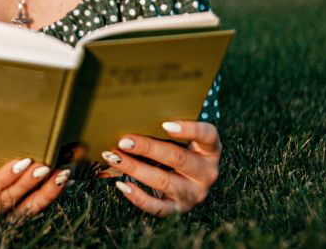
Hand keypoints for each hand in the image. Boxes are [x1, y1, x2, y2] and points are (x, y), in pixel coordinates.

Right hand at [0, 157, 72, 219]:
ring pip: (23, 211)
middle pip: (6, 201)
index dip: (3, 178)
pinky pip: (31, 212)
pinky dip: (48, 197)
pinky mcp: (12, 218)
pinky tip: (61, 182)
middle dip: (27, 184)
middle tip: (44, 166)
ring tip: (60, 174)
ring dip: (44, 193)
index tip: (21, 163)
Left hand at [100, 121, 220, 216]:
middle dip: (147, 148)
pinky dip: (138, 197)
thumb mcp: (182, 139)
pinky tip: (122, 185)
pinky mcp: (179, 208)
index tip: (165, 124)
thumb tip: (132, 117)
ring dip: (135, 168)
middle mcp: (206, 172)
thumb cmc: (179, 150)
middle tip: (124, 141)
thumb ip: (166, 129)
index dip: (188, 129)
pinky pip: (158, 207)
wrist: (187, 182)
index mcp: (210, 149)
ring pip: (163, 180)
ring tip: (114, 158)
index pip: (207, 135)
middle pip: (177, 157)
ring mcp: (194, 193)